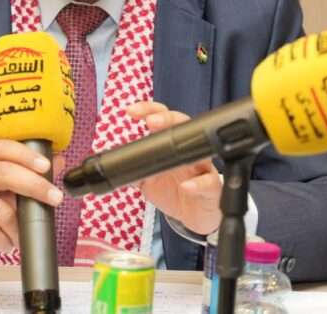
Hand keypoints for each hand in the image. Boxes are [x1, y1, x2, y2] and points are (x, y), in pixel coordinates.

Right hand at [0, 140, 63, 263]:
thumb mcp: (5, 188)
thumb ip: (30, 173)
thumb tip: (59, 160)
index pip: (3, 148)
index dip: (26, 155)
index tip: (46, 166)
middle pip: (4, 172)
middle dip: (35, 185)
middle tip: (56, 198)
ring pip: (0, 208)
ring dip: (18, 227)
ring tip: (20, 236)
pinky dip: (4, 241)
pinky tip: (5, 243)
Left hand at [127, 101, 222, 234]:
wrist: (194, 216)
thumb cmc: (174, 191)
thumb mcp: (149, 182)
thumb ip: (135, 171)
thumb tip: (114, 166)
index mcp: (171, 146)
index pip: (162, 119)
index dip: (149, 110)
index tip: (132, 111)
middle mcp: (188, 152)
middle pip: (183, 126)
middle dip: (167, 119)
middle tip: (151, 122)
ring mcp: (202, 168)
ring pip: (200, 149)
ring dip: (185, 146)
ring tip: (169, 146)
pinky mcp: (212, 188)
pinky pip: (208, 183)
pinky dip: (198, 185)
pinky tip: (187, 186)